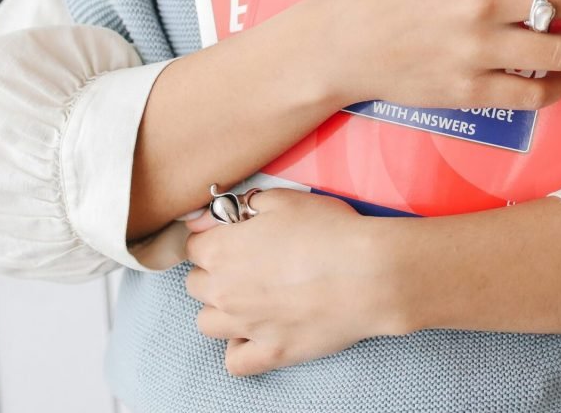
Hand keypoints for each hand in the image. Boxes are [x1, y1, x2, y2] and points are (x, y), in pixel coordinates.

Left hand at [183, 188, 405, 376]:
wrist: (368, 273)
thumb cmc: (329, 230)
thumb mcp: (285, 200)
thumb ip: (242, 205)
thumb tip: (214, 216)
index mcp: (221, 250)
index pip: (193, 245)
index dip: (214, 238)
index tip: (233, 237)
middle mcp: (224, 291)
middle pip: (195, 284)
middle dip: (214, 273)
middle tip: (246, 265)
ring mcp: (245, 326)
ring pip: (207, 323)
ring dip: (222, 310)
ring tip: (250, 300)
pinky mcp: (270, 352)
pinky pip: (234, 361)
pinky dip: (240, 348)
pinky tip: (258, 332)